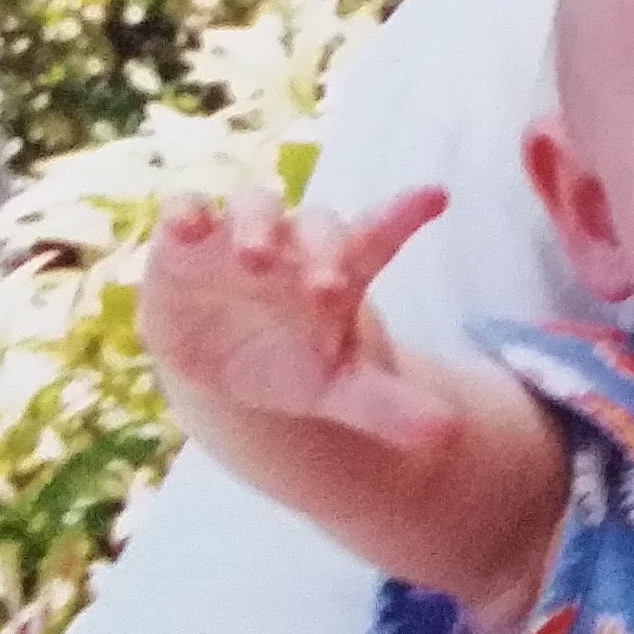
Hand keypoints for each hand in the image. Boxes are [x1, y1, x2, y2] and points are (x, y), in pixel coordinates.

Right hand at [138, 183, 460, 451]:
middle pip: (316, 227)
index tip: (435, 198)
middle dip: (323, 248)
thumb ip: (388, 407)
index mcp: (339, 269)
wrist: (224, 362)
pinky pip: (185, 210)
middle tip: (326, 288)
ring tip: (254, 257)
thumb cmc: (295, 362)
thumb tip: (449, 435)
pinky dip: (184, 212)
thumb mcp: (338, 389)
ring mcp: (240, 235)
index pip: (378, 236)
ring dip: (256, 226)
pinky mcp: (186, 241)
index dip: (402, 215)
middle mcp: (294, 243)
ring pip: (254, 207)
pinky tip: (185, 224)